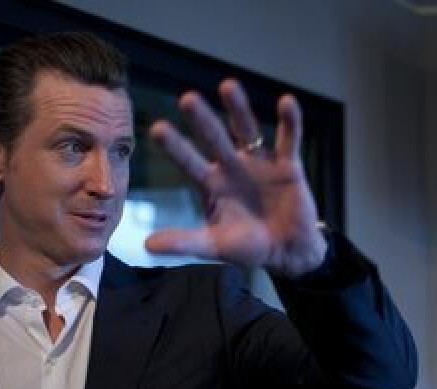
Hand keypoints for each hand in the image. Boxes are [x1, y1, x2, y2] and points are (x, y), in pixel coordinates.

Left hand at [146, 78, 327, 277]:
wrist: (287, 253)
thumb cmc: (249, 247)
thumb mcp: (214, 246)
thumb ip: (184, 242)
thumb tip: (146, 245)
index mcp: (212, 184)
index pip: (189, 162)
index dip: (175, 147)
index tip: (157, 129)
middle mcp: (232, 166)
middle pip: (214, 138)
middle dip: (202, 120)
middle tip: (187, 99)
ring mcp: (259, 163)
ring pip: (247, 130)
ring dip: (238, 109)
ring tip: (228, 86)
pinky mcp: (288, 165)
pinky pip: (289, 139)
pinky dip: (290, 121)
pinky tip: (287, 102)